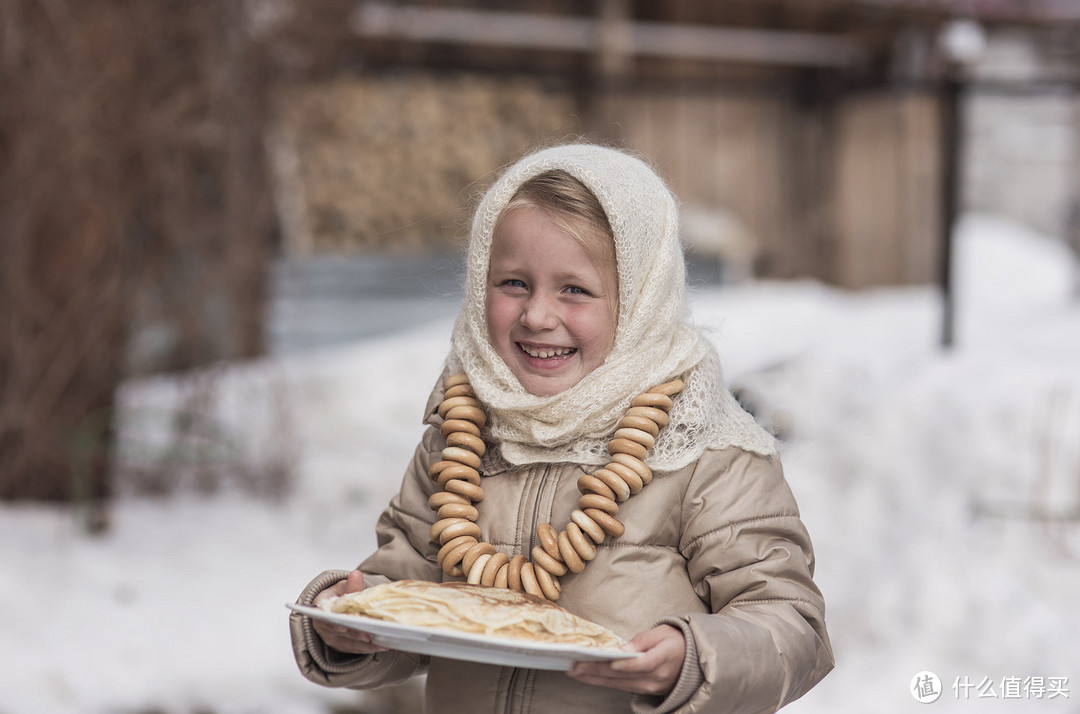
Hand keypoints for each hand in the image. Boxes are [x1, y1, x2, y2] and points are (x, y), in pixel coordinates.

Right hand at [310, 570, 388, 654]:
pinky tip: (382, 646)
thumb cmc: (339, 597)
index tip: (344, 627)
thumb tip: (356, 575)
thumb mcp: (343, 588)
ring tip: (380, 642)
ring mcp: (333, 638)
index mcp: (321, 610)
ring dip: (365, 645)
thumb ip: (350, 585)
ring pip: (349, 644)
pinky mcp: (343, 646)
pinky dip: (369, 648)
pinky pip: (356, 649)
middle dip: (355, 635)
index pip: (325, 619)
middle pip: (340, 633)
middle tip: (369, 635)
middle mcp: (324, 627)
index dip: (333, 624)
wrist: (336, 607)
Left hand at [567, 624, 684, 695]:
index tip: (611, 662)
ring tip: (574, 671)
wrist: (691, 661)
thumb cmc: (675, 641)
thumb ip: (644, 639)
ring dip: (594, 678)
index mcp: (665, 657)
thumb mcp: (663, 632)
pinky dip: (602, 682)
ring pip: (618, 684)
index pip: (645, 663)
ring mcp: (650, 687)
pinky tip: (587, 677)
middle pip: (624, 676)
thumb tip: (625, 648)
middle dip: (597, 671)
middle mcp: (657, 677)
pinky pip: (620, 687)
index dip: (628, 665)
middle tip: (575, 666)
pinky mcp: (644, 691)